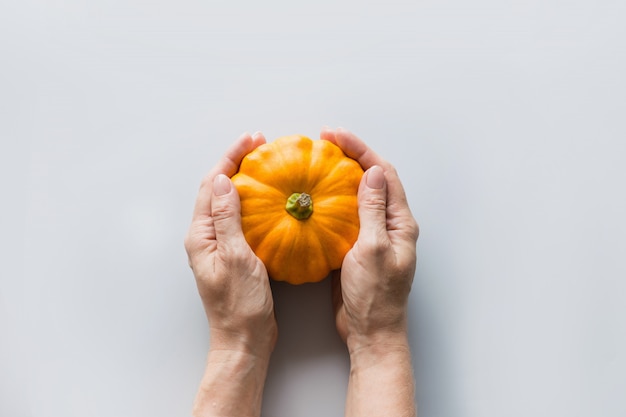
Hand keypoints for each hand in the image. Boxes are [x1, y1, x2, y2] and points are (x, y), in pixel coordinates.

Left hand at [184, 132, 276, 355]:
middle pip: (217, 189)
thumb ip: (228, 219)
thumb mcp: (236, 258)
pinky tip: (270, 200)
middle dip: (236, 163)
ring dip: (244, 180)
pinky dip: (253, 203)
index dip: (230, 158)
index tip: (251, 140)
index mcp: (201, 236)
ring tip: (265, 164)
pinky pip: (240, 219)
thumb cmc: (239, 305)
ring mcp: (219, 245)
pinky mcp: (234, 253)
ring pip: (229, 202)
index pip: (212, 185)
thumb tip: (225, 181)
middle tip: (260, 145)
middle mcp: (206, 237)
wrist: (244, 339)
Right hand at [321, 127, 418, 352]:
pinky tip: (312, 199)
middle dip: (350, 157)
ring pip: (357, 197)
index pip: (383, 174)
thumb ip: (372, 210)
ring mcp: (372, 236)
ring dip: (339, 178)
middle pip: (371, 180)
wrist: (369, 331)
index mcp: (400, 222)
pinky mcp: (355, 248)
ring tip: (317, 163)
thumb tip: (372, 172)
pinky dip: (330, 203)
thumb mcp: (373, 249)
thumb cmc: (376, 295)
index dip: (361, 150)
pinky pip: (344, 217)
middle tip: (324, 141)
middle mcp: (389, 225)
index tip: (335, 135)